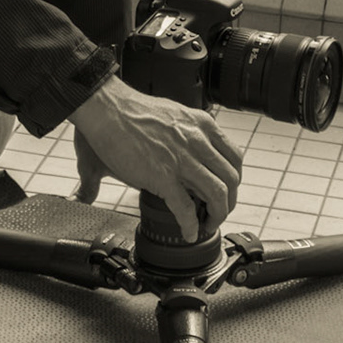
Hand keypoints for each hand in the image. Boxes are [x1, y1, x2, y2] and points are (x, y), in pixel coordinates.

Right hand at [68, 76, 242, 240]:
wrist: (107, 109)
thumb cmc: (132, 111)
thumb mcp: (174, 114)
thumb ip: (188, 131)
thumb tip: (193, 148)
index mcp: (202, 125)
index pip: (234, 158)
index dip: (234, 180)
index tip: (228, 191)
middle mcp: (198, 141)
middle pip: (230, 179)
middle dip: (229, 202)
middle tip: (219, 212)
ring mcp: (182, 160)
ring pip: (217, 194)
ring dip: (217, 216)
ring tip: (207, 225)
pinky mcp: (162, 176)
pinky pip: (186, 208)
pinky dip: (191, 225)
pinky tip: (188, 233)